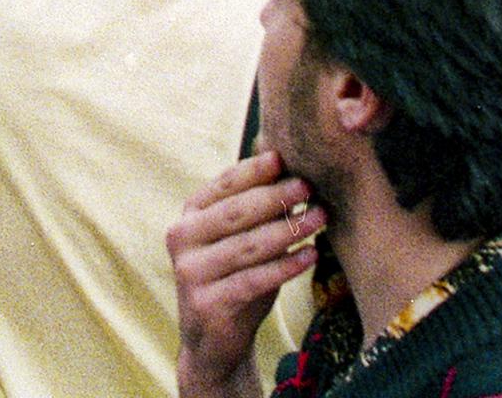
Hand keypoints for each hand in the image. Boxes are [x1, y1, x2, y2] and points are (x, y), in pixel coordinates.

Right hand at [170, 151, 324, 397]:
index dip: (253, 170)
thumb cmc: (234, 279)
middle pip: (235, 213)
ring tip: (319, 218)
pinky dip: (285, 267)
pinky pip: (253, 280)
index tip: (284, 158)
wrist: (214, 342)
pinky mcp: (207, 304)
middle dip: (275, 197)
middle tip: (309, 187)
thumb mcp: (240, 240)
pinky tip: (309, 256)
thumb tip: (293, 170)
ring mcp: (190, 273)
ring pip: (247, 246)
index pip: (222, 185)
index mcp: (189, 216)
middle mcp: (182, 240)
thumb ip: (256, 210)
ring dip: (287, 230)